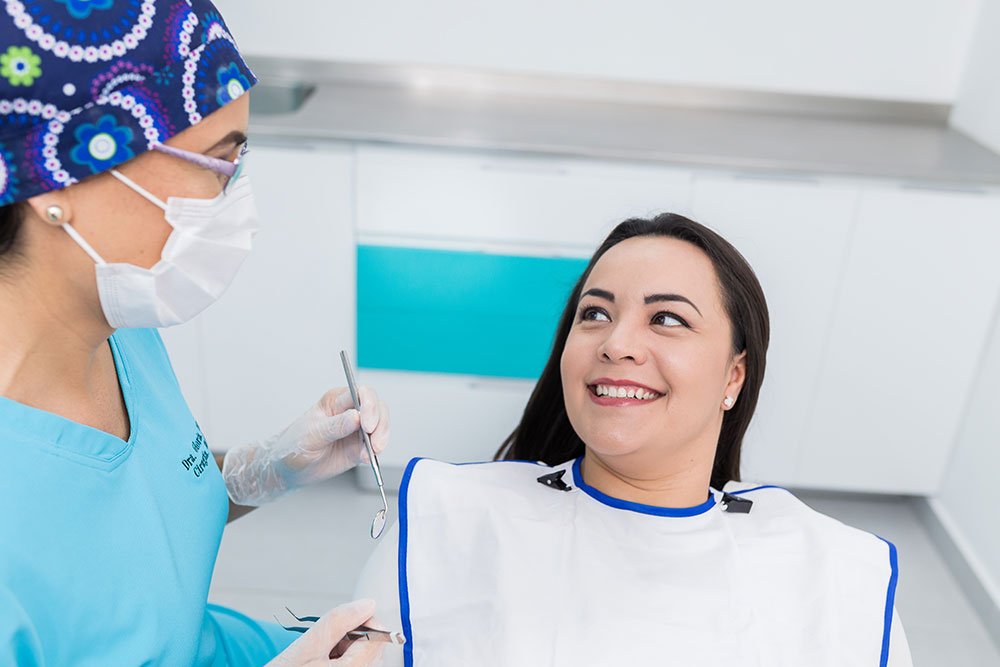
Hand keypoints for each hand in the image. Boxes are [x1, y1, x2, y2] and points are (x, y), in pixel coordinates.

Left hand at [222, 386, 389, 505]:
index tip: (367, 424)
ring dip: (381, 438)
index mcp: (335, 401)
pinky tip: (367, 458)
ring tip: (371, 452)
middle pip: (377, 408)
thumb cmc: (293, 446)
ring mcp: (356, 430)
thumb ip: (335, 426)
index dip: (369, 406)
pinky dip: (376, 453)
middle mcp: (349, 411)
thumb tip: (356, 417)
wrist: (288, 470)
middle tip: (374, 441)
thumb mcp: (311, 435)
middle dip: (380, 423)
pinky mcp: (360, 447)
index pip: (361, 393)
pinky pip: (376, 446)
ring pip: (381, 426)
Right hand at [266, 599, 384, 666]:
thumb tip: (367, 604)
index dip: (360, 622)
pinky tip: (322, 664)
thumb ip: (338, 622)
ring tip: (320, 658)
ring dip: (347, 649)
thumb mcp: (306, 646)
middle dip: (352, 637)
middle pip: (373, 647)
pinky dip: (343, 660)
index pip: (378, 636)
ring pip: (366, 657)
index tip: (338, 625)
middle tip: (324, 645)